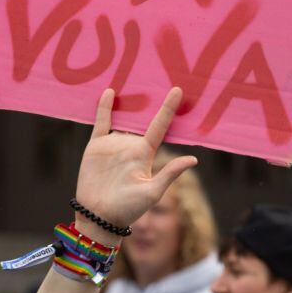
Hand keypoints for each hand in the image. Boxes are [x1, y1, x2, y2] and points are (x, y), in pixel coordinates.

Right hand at [74, 88, 197, 228]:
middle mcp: (131, 145)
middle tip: (156, 75)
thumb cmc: (129, 209)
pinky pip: (101, 122)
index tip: (178, 90)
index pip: (160, 126)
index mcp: (145, 153)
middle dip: (148, 101)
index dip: (169, 109)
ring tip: (135, 77)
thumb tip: (194, 159)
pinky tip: (110, 92)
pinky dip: (104, 108)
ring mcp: (113, 144)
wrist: (99, 217)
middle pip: (141, 118)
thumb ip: (170, 174)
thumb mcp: (152, 192)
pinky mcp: (96, 146)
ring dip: (128, 101)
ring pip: (122, 117)